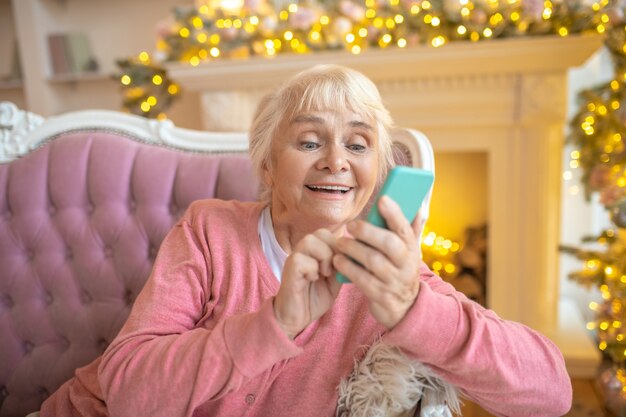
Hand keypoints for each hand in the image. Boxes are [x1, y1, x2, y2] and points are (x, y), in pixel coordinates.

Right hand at [273, 229, 342, 338]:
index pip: (332, 234)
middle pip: (322, 233)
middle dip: (334, 251)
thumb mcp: (335, 281)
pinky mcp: (288, 269)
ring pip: (310, 241)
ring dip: (323, 258)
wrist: (296, 318)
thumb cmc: (314, 298)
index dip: (342, 248)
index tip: (344, 266)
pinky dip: (311, 269)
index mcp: (316, 251)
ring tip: (324, 274)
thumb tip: (357, 254)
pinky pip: (301, 259)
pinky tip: (312, 280)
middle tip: (334, 270)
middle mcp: (304, 250)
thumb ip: (343, 266)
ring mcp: (294, 257)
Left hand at [333, 196, 423, 328]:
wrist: (404, 308)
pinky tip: (339, 261)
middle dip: (369, 232)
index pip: (405, 228)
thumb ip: (410, 229)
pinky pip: (363, 280)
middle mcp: (406, 265)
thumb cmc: (400, 271)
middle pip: (390, 244)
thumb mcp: (409, 252)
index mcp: (412, 249)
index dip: (395, 213)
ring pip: (374, 261)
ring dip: (354, 249)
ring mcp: (395, 282)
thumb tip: (417, 204)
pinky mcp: (382, 296)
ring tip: (340, 242)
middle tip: (351, 225)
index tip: (382, 199)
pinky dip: (349, 269)